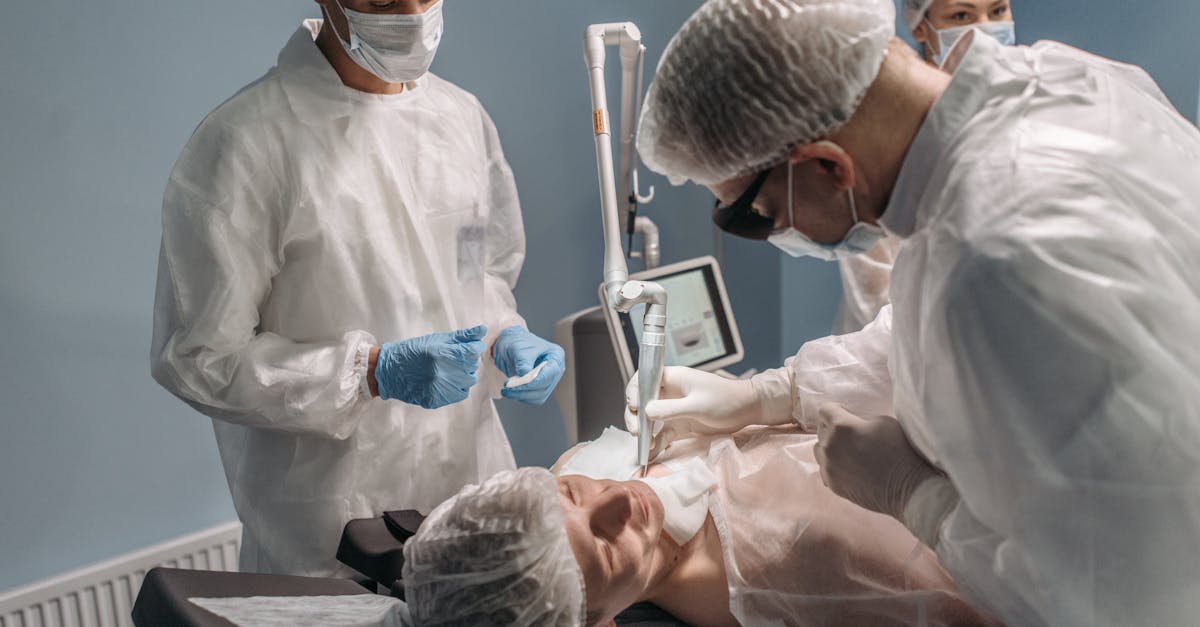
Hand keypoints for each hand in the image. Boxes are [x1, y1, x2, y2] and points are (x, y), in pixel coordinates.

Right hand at [375, 325, 486, 408]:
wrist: (388, 371)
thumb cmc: (412, 351)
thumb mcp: (436, 339)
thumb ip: (461, 336)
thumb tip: (483, 329)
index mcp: (441, 354)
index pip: (472, 351)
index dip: (474, 348)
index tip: (470, 347)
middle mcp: (441, 373)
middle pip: (472, 367)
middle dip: (468, 360)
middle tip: (455, 357)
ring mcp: (438, 388)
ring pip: (468, 381)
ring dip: (464, 374)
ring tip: (452, 369)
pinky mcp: (436, 400)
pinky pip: (460, 394)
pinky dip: (458, 386)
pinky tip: (447, 380)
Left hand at [492, 326, 564, 404]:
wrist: (510, 345)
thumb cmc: (517, 342)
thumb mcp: (518, 348)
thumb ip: (523, 361)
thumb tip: (524, 375)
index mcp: (556, 356)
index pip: (549, 373)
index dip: (534, 381)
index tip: (518, 384)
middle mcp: (555, 370)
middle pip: (544, 387)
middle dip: (525, 390)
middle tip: (507, 387)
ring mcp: (549, 380)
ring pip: (539, 396)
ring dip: (521, 396)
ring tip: (506, 390)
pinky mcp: (540, 388)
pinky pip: (533, 399)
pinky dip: (522, 397)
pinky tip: (511, 391)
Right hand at [623, 366, 765, 454]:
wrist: (747, 410)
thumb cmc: (725, 400)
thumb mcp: (698, 405)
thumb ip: (672, 409)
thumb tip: (645, 412)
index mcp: (672, 378)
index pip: (644, 379)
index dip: (634, 391)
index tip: (633, 406)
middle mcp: (669, 392)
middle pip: (642, 401)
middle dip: (634, 416)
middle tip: (636, 432)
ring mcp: (673, 409)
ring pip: (649, 420)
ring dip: (643, 432)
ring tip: (643, 446)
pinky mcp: (680, 425)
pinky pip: (662, 434)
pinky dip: (655, 444)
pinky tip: (651, 455)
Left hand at [814, 403, 941, 519]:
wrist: (909, 487)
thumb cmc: (900, 450)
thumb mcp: (883, 421)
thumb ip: (859, 419)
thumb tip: (850, 422)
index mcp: (841, 426)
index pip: (825, 410)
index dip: (837, 409)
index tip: (847, 414)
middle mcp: (829, 446)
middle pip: (821, 429)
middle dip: (833, 428)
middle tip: (852, 434)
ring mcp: (829, 467)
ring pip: (820, 450)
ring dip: (830, 447)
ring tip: (848, 452)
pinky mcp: (832, 484)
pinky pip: (825, 469)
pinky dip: (834, 466)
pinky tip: (849, 468)